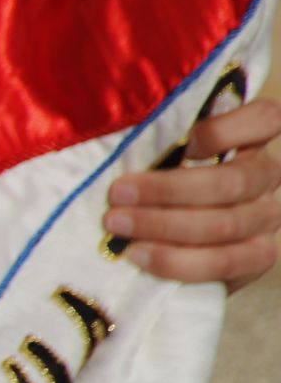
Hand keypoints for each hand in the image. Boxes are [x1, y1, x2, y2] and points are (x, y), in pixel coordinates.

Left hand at [103, 97, 280, 291]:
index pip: (265, 119)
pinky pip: (223, 263)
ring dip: (164, 226)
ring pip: (226, 224)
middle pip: (233, 181)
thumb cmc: (153, 179)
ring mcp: (266, 218)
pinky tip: (138, 254)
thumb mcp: (157, 153)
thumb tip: (121, 135)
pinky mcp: (256, 257)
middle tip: (117, 195)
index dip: (224, 129)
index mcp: (250, 140)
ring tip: (118, 225)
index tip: (182, 143)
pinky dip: (176, 261)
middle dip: (167, 190)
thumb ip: (155, 142)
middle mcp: (265, 177)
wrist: (162, 234)